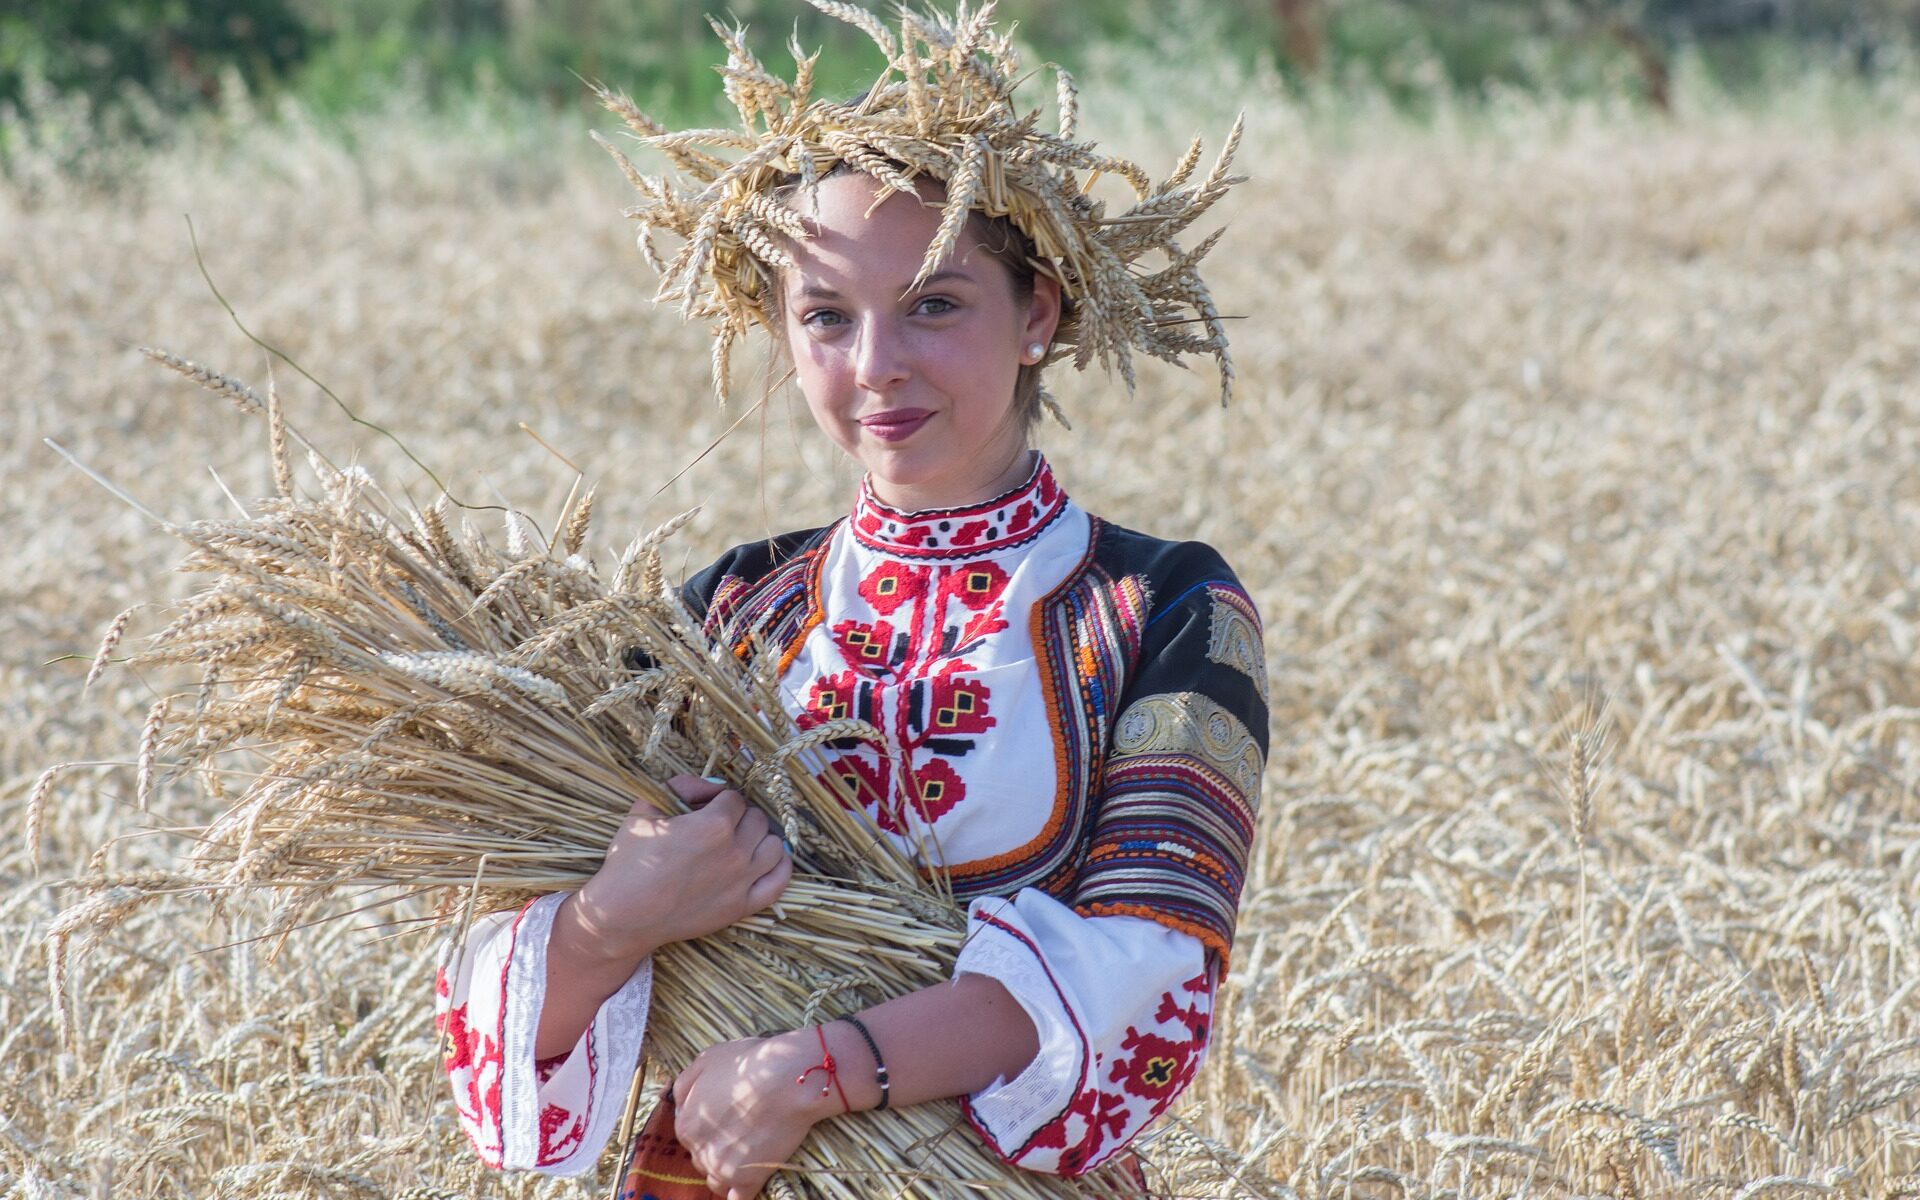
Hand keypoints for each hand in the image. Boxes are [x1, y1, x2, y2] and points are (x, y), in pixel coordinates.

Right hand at [564, 775, 792, 963]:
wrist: (622, 915)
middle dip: (739, 817)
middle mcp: (736, 852)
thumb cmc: (630, 861)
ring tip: (741, 841)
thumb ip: (683, 786)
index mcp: (714, 825)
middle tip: (718, 825)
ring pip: (774, 846)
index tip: (704, 808)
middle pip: (757, 819)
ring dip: (760, 838)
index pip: (734, 798)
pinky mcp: (742, 907)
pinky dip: (780, 867)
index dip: (718, 800)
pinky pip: (779, 882)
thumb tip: (714, 786)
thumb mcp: (646, 810)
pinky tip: (769, 859)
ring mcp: (742, 881)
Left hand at [672, 1030, 837, 1198]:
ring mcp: (723, 1169)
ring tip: (747, 1154)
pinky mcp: (748, 1181)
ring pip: (717, 1180)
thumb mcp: (707, 1059)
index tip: (728, 1116)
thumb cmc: (750, 1065)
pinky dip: (740, 1193)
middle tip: (740, 1130)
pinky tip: (749, 1182)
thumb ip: (685, 1084)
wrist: (788, 1080)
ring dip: (727, 1170)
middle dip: (717, 1147)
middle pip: (702, 1157)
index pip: (690, 1134)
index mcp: (686, 1124)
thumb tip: (678, 1101)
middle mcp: (699, 1151)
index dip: (708, 1125)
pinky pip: (738, 1199)